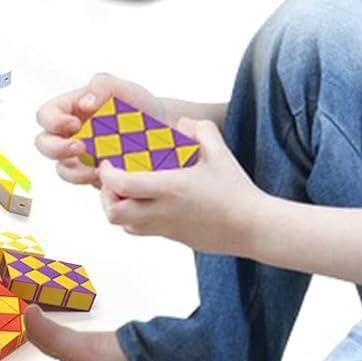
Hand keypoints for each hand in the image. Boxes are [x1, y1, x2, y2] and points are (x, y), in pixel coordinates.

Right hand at [34, 72, 166, 187]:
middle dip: (57, 149)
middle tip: (81, 147)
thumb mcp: (124, 88)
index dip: (53, 121)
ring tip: (96, 168)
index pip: (45, 115)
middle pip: (44, 144)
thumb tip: (85, 103)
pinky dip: (92, 181)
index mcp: (69, 109)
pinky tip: (108, 176)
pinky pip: (83, 182)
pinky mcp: (93, 174)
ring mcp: (80, 157)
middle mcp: (70, 134)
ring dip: (74, 171)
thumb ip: (103, 85)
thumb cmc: (140, 104)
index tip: (74, 123)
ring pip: (62, 168)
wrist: (165, 129)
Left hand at [97, 118, 263, 255]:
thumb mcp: (220, 153)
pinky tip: (146, 203)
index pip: (123, 185)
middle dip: (106, 195)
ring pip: (124, 225)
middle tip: (113, 180)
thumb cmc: (237, 190)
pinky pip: (142, 231)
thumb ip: (201, 130)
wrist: (255, 228)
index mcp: (171, 188)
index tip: (108, 162)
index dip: (107, 174)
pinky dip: (134, 218)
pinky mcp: (174, 238)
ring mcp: (167, 228)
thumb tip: (183, 122)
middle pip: (114, 212)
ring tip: (127, 191)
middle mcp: (163, 211)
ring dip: (118, 208)